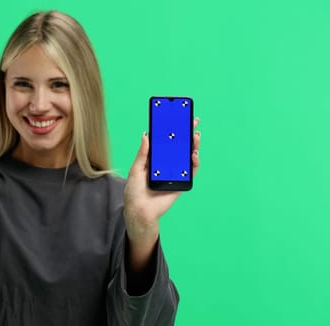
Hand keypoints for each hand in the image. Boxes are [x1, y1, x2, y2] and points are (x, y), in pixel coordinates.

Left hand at [124, 118, 200, 240]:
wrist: (140, 211)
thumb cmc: (135, 192)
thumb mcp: (136, 169)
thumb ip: (143, 154)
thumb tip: (146, 135)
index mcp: (154, 159)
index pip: (165, 142)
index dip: (171, 130)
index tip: (176, 117)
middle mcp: (166, 164)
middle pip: (179, 146)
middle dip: (186, 133)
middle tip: (193, 121)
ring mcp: (175, 173)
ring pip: (187, 156)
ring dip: (193, 145)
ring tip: (195, 136)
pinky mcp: (181, 182)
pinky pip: (191, 171)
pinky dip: (195, 162)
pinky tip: (194, 154)